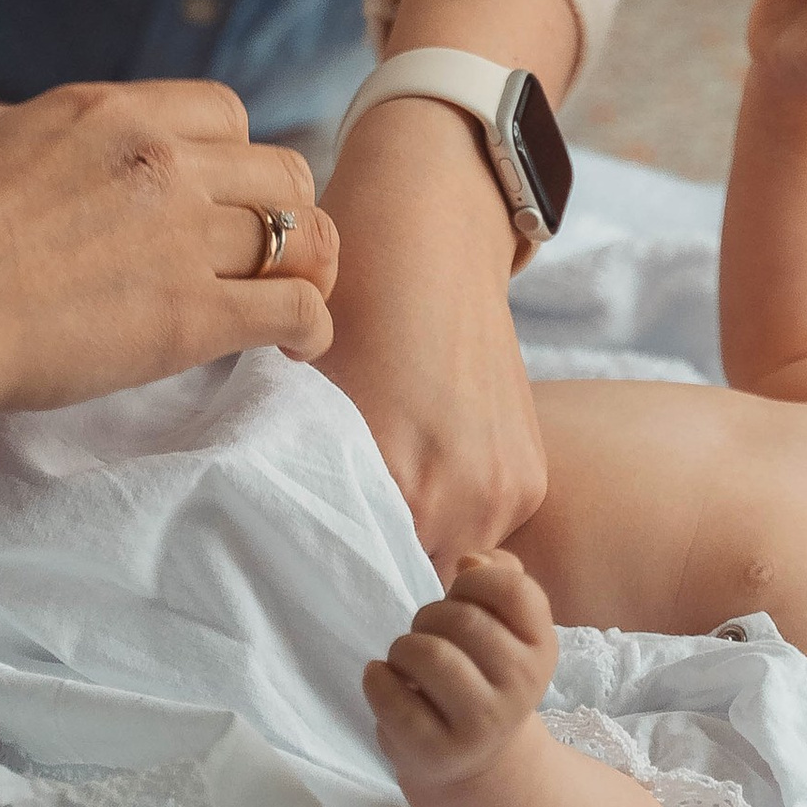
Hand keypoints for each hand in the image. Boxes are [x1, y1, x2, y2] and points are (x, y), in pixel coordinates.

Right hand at [0, 81, 338, 516]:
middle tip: (269, 250)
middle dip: (282, 209)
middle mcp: (162, 161)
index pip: (224, 112)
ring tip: (295, 298)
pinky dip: (308, 327)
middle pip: (279, 170)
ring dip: (305, 267)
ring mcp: (183, 236)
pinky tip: (298, 346)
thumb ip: (17, 149)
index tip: (224, 192)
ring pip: (299, 236)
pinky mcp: (190, 316)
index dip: (235, 155)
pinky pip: (292, 309)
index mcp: (109, 111)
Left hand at [319, 96, 547, 570]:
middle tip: (335, 535)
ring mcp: (507, 489)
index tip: (300, 568)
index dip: (326, 578)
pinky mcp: (530, 473)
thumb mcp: (303, 393)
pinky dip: (452, 512)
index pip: (357, 578)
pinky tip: (421, 470)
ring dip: (415, 541)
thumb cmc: (351, 298)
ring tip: (377, 500)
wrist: (432, 228)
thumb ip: (300, 478)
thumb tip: (275, 544)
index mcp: (399, 482)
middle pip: (405, 577)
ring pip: (448, 559)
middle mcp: (464, 500)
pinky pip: (483, 527)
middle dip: (372, 564)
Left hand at [364, 550, 557, 799]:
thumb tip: (470, 561)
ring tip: (406, 660)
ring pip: (429, 655)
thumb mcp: (505, 625)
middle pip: (463, 619)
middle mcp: (521, 688)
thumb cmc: (482, 671)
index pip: (514, 590)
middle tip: (425, 634)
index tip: (460, 595)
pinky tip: (383, 678)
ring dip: (402, 647)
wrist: (477, 757)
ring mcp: (481, 725)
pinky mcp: (438, 752)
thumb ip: (498, 576)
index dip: (477, 580)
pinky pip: (394, 699)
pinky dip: (377, 679)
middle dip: (429, 616)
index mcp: (542, 649)